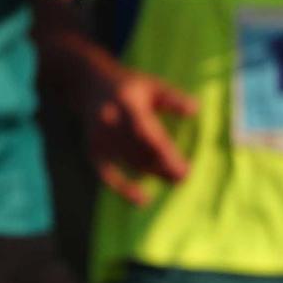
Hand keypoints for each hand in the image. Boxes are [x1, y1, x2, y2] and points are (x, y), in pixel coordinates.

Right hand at [85, 68, 195, 204]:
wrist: (88, 83)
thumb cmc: (129, 85)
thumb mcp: (151, 84)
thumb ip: (172, 98)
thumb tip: (195, 109)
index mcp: (127, 103)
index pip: (149, 135)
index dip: (167, 155)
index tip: (185, 169)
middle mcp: (110, 121)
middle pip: (140, 151)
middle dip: (163, 167)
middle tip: (183, 178)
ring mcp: (98, 136)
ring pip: (129, 162)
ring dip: (152, 174)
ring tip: (172, 181)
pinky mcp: (92, 148)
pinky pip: (107, 174)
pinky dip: (123, 188)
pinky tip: (142, 199)